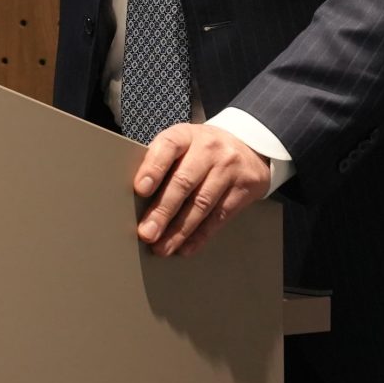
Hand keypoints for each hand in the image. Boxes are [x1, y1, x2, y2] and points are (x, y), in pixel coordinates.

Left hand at [132, 122, 270, 256]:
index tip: (140, 190)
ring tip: (162, 247)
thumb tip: (136, 199)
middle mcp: (209, 149)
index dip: (153, 168)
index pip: (168, 147)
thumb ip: (162, 163)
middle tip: (147, 232)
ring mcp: (229, 168)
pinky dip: (200, 235)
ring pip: (201, 203)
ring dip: (179, 230)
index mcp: (186, 135)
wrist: (248, 147)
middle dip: (163, 211)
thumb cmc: (201, 150)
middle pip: (184, 182)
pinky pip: (219, 216)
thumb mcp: (183, 144)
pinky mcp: (245, 188)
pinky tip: (185, 247)